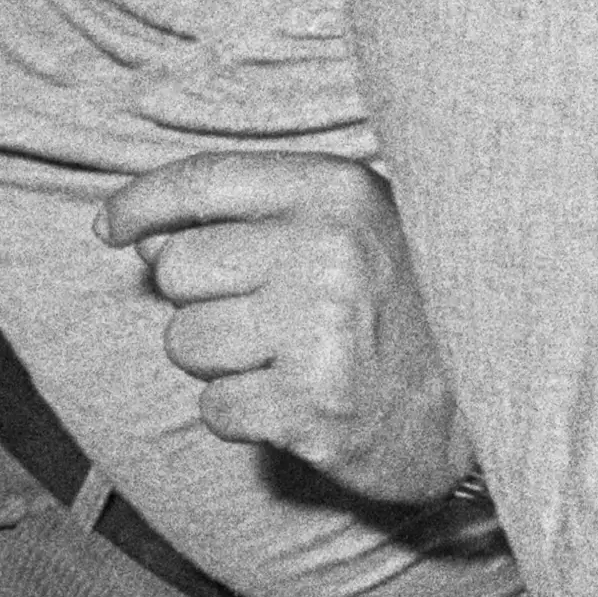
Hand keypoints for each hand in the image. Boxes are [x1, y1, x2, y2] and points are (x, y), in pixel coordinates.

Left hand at [96, 150, 472, 502]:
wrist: (490, 401)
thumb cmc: (404, 307)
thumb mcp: (347, 229)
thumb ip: (254, 218)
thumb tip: (142, 236)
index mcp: (335, 191)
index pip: (204, 181)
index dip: (141, 202)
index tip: (108, 227)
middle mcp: (325, 251)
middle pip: (177, 269)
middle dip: (198, 302)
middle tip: (259, 320)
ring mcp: (318, 330)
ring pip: (186, 342)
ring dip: (218, 363)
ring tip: (285, 361)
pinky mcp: (310, 406)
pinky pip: (214, 408)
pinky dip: (241, 415)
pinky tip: (293, 403)